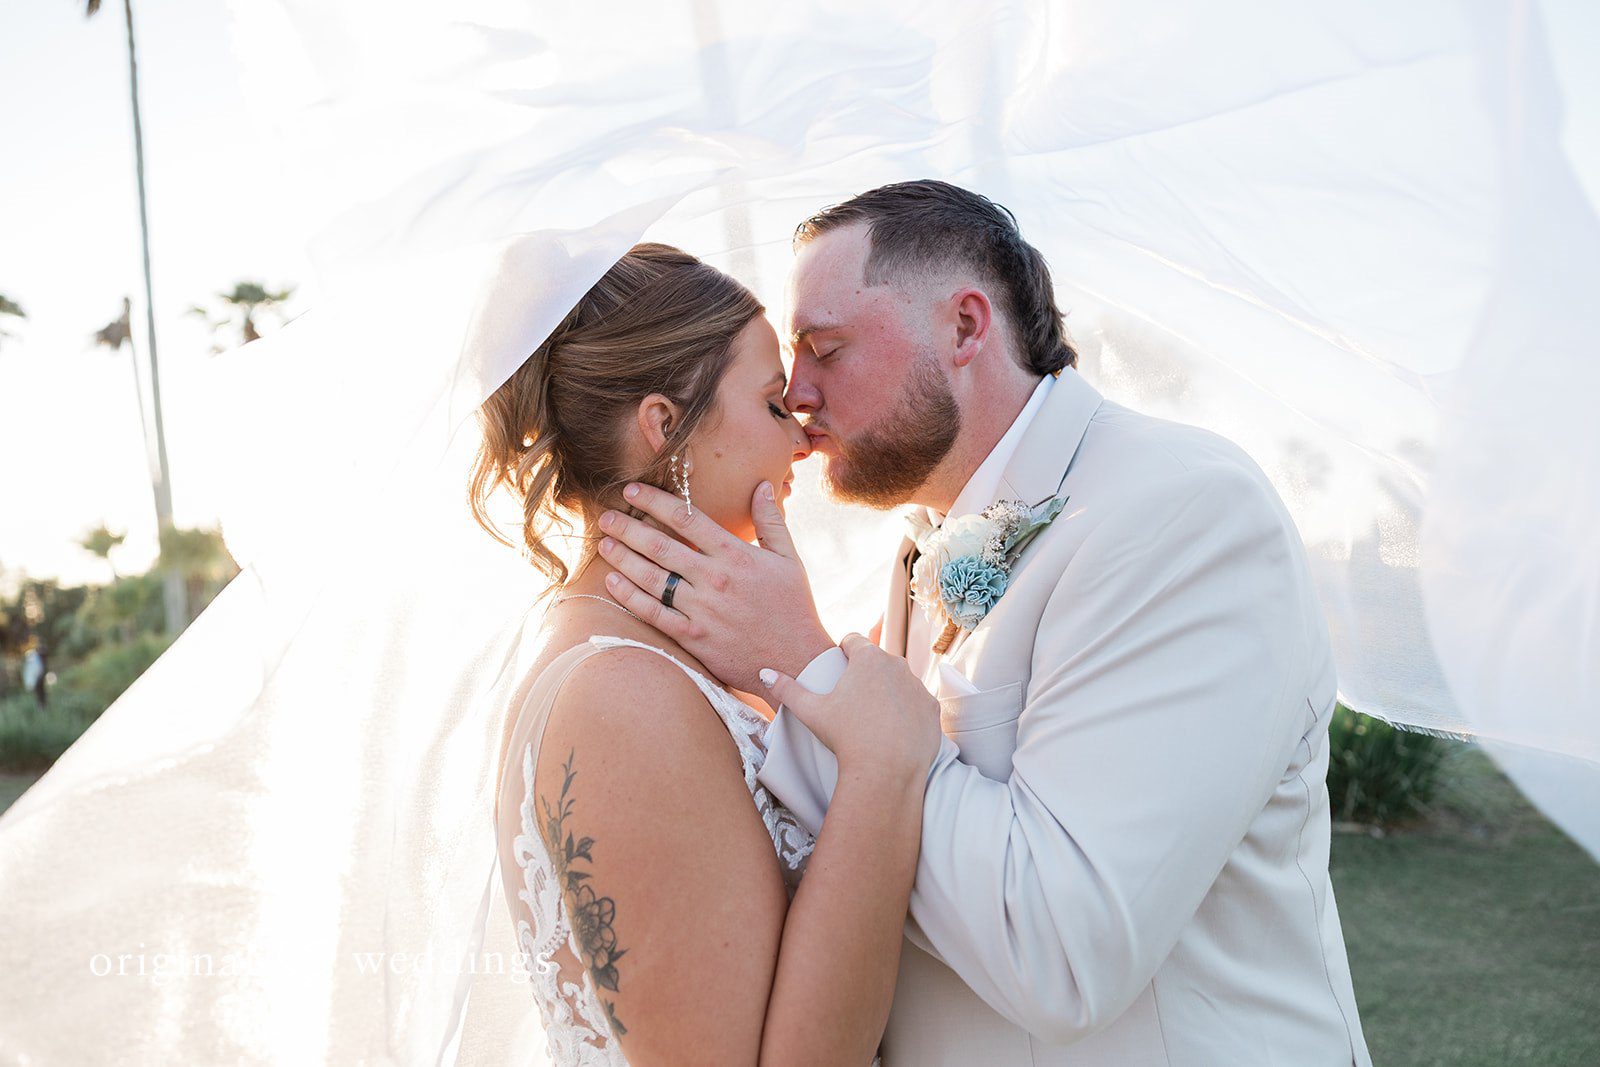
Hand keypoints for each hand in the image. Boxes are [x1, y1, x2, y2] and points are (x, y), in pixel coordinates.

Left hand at [598, 480, 833, 692]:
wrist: (795, 661)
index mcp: (736, 555)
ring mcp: (702, 610)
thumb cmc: (794, 608)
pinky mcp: (693, 637)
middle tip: (606, 516)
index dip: (654, 501)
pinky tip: (613, 581)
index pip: (686, 518)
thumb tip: (763, 485)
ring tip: (604, 544)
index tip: (632, 491)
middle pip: (660, 546)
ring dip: (623, 558)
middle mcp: (715, 579)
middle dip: (628, 528)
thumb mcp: (790, 559)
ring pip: (652, 578)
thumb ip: (771, 521)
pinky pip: (654, 613)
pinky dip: (630, 597)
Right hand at [760, 633, 942, 782]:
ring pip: (900, 680)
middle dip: (867, 672)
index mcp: (868, 658)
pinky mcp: (933, 709)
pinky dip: (908, 711)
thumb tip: (764, 673)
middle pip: (878, 660)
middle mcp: (898, 665)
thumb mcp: (811, 711)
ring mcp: (918, 687)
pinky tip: (896, 727)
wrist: (887, 771)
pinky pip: (917, 703)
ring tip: (874, 714)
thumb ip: (787, 690)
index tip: (838, 666)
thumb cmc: (846, 737)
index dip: (843, 651)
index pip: (853, 640)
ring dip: (889, 690)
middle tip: (852, 696)